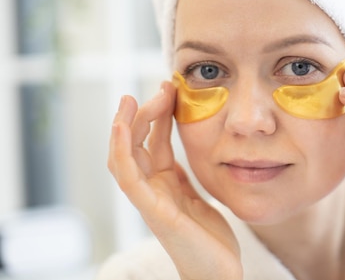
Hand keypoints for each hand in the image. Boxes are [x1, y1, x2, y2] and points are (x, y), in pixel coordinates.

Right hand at [108, 83, 241, 279]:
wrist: (218, 273)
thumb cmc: (209, 239)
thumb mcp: (199, 195)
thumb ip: (185, 176)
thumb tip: (181, 151)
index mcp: (165, 184)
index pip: (153, 142)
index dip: (158, 115)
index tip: (170, 88)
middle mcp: (152, 189)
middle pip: (136, 144)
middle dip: (143, 113)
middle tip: (161, 87)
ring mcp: (149, 200)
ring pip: (124, 157)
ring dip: (124, 126)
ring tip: (129, 99)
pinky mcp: (153, 211)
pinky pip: (129, 177)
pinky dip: (122, 150)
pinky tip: (123, 127)